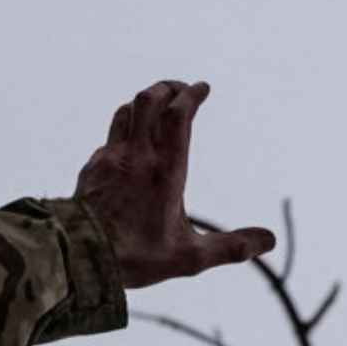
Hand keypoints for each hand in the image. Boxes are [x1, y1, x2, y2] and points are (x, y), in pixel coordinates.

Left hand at [75, 80, 275, 288]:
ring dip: (144, 103)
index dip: (192, 94)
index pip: (179, 114)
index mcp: (166, 169)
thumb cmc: (135, 257)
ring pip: (126, 112)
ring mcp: (110, 159)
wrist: (78, 257)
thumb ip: (230, 247)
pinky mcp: (91, 169)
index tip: (203, 88)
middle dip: (168, 87)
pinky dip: (124, 131)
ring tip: (157, 107)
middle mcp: (137, 156)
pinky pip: (109, 138)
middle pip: (150, 100)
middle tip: (181, 90)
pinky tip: (129, 147)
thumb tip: (268, 241)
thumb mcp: (190, 257)